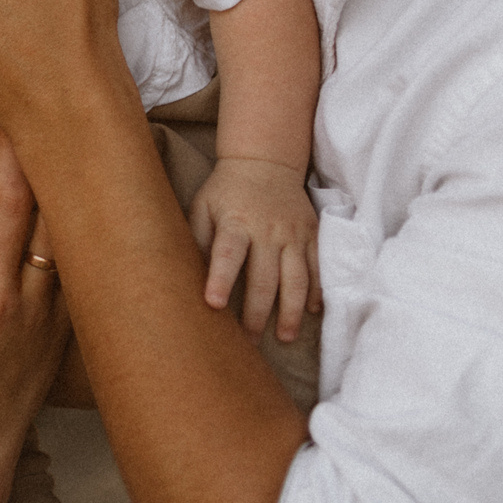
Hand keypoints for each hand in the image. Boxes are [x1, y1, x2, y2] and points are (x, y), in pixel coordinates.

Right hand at [0, 142, 68, 502]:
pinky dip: (72, 226)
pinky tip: (78, 198)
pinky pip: (74, 260)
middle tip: (18, 109)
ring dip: (56, 175)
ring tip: (59, 138)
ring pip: (57, 220)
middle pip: (15, 195)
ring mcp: (35, 307)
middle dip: (16, 142)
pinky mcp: (64, 323)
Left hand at [188, 156, 319, 341]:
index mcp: (235, 221)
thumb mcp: (203, 207)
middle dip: (257, 312)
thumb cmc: (225, 191)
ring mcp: (294, 233)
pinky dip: (317, 292)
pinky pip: (318, 268)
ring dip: (291, 311)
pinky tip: (311, 313)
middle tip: (249, 341)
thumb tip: (184, 277)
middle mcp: (267, 229)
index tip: (214, 304)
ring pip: (297, 279)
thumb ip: (197, 240)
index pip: (228, 254)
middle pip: (264, 277)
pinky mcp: (312, 235)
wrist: (265, 161)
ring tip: (284, 336)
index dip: (220, 279)